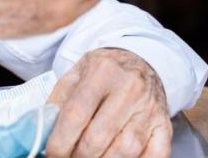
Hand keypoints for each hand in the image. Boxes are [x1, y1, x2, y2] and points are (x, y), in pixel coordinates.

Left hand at [46, 48, 171, 157]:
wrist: (140, 60)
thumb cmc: (102, 72)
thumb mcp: (75, 74)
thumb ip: (58, 101)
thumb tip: (42, 134)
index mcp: (101, 72)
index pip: (76, 114)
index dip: (60, 141)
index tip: (51, 153)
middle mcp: (130, 89)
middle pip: (98, 137)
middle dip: (78, 156)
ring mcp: (150, 109)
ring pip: (125, 151)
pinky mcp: (165, 126)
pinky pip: (155, 156)